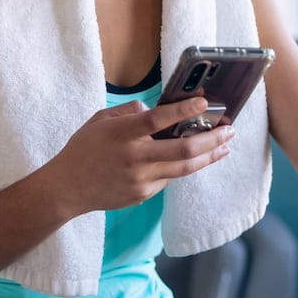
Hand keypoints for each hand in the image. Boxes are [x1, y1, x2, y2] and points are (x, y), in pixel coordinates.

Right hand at [48, 97, 235, 215]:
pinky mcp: (143, 194)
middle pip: (183, 150)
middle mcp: (134, 157)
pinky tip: (194, 158)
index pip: (158, 120)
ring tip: (225, 146)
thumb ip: (130, 112)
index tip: (204, 103)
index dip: (184, 111)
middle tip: (230, 130)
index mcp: (122, 134)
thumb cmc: (83, 148)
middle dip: (212, 139)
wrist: (67, 188)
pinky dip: (182, 167)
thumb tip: (156, 110)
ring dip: (209, 156)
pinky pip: (169, 178)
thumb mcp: (101, 120)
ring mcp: (140, 179)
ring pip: (184, 169)